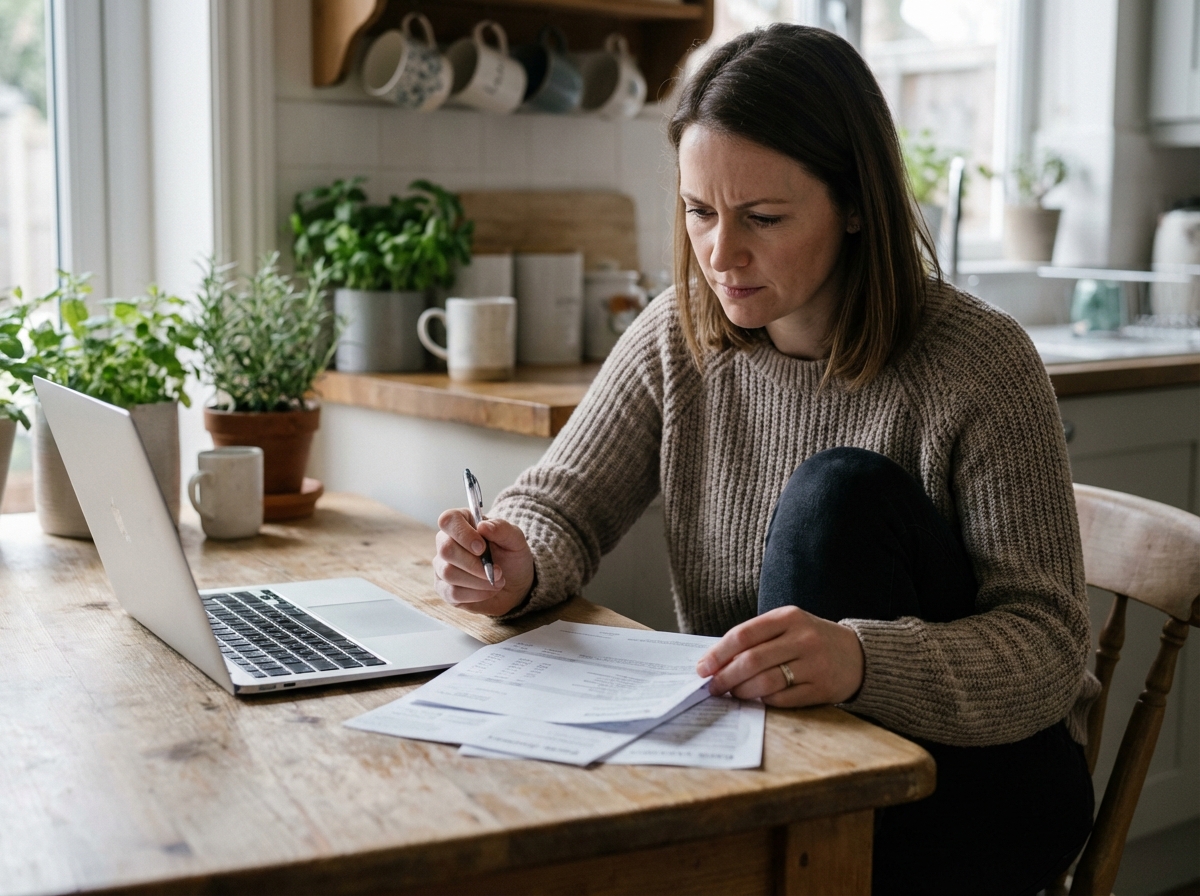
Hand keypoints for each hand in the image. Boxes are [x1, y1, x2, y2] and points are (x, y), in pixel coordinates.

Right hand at [434, 508, 534, 616]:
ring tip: (497, 581)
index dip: (463, 534)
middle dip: (474, 564)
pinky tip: (489, 591)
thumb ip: (502, 529)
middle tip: (498, 571)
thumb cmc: (511, 557)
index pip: (448, 520)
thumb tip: (482, 526)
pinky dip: (476, 594)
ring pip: (448, 572)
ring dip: (478, 580)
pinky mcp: (444, 588)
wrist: (515, 585)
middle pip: (445, 549)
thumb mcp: (515, 540)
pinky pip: (452, 592)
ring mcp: (442, 566)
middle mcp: (446, 542)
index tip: (482, 548)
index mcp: (462, 522)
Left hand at [695, 606, 864, 706]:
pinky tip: (757, 699)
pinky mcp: (822, 688)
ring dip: (742, 691)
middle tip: (712, 687)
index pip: (744, 634)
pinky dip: (764, 700)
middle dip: (725, 676)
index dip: (719, 653)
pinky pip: (784, 698)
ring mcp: (814, 664)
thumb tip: (716, 661)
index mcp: (789, 617)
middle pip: (752, 660)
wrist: (859, 656)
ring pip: (766, 681)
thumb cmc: (812, 640)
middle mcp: (802, 638)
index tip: (702, 667)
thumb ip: (757, 638)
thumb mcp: (789, 627)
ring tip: (731, 694)